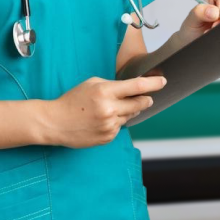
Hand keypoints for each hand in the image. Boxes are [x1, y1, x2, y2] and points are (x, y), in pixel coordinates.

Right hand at [45, 75, 166, 147]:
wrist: (56, 122)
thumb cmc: (73, 100)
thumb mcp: (92, 84)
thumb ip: (113, 85)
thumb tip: (132, 90)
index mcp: (105, 92)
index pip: (136, 86)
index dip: (153, 84)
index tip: (163, 82)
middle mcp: (110, 109)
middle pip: (139, 103)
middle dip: (146, 99)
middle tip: (148, 97)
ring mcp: (109, 125)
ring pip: (130, 116)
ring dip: (129, 110)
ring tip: (114, 107)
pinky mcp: (108, 138)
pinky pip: (120, 127)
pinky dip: (117, 121)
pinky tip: (103, 119)